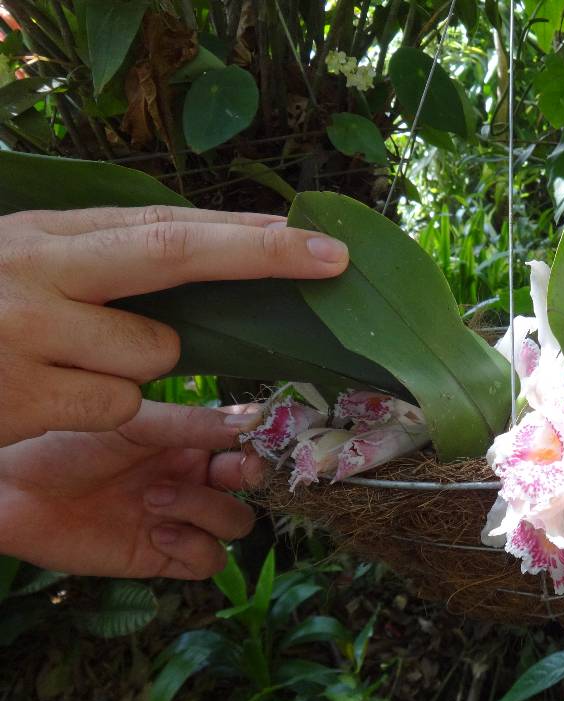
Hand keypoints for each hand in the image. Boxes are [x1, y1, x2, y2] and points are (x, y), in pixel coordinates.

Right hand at [0, 206, 347, 445]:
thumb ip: (106, 258)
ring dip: (131, 366)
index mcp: (48, 233)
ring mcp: (30, 331)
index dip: (247, 233)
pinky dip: (98, 410)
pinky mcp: (23, 396)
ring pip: (149, 354)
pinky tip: (43, 399)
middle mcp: (41, 269)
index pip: (167, 224)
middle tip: (331, 258)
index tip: (316, 238)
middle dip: (261, 253)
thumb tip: (208, 250)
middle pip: (175, 252)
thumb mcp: (32, 264)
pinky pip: (113, 406)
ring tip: (61, 361)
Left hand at [0, 400, 265, 579]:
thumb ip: (195, 425)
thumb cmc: (67, 445)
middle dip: (244, 479)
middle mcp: (189, 480)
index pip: (244, 447)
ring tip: (155, 500)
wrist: (15, 492)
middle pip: (248, 488)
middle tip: (224, 471)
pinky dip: (194, 548)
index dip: (258, 448)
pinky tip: (159, 533)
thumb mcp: (135, 425)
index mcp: (188, 443)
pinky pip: (207, 561)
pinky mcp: (161, 558)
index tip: (254, 444)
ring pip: (234, 525)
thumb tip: (257, 418)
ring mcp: (179, 520)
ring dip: (206, 511)